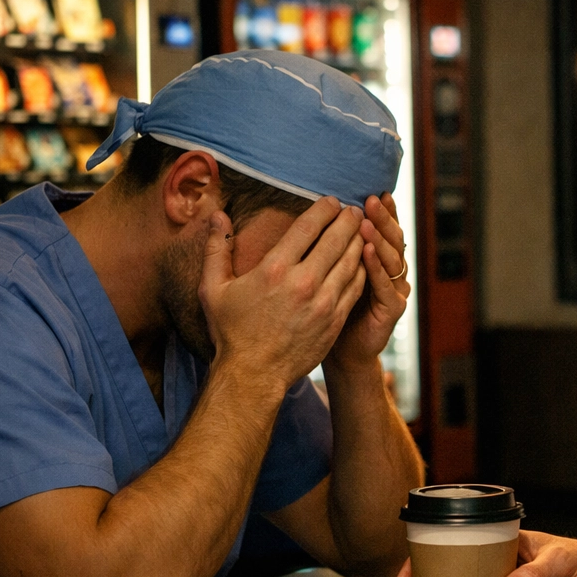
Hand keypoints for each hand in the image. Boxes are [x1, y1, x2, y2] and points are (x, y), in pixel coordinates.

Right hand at [200, 198, 365, 387]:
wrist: (253, 374)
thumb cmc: (231, 331)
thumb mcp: (213, 289)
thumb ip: (217, 249)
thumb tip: (216, 215)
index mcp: (274, 270)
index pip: (308, 227)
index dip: (324, 209)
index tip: (332, 201)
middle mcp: (303, 283)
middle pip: (336, 240)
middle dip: (348, 221)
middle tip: (354, 210)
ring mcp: (324, 303)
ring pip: (352, 262)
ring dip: (359, 242)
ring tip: (363, 230)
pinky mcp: (336, 320)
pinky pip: (356, 286)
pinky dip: (362, 269)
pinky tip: (363, 260)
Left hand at [326, 193, 409, 373]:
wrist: (339, 351)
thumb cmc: (324, 311)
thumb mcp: (324, 274)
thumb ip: (325, 247)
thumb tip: (298, 215)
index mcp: (376, 260)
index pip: (383, 229)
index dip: (381, 211)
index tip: (370, 192)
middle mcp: (390, 272)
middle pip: (392, 238)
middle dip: (382, 218)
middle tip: (370, 200)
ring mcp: (393, 290)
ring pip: (392, 258)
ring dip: (379, 238)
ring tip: (366, 221)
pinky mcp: (392, 310)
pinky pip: (385, 286)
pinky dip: (377, 268)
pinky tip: (367, 251)